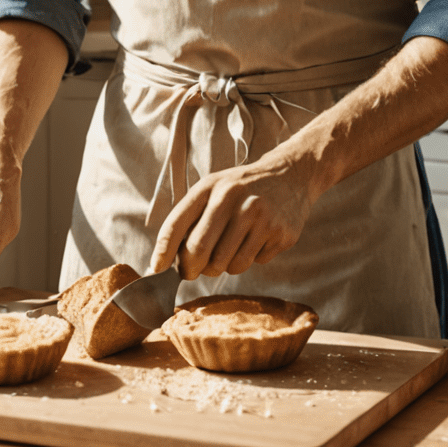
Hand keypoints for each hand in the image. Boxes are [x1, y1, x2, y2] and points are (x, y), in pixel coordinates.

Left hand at [149, 156, 315, 280]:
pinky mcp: (280, 233)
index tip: (156, 269)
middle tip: (193, 271)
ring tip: (230, 248)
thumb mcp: (214, 188)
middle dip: (192, 269)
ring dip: (223, 266)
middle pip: (200, 251)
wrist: (290, 175)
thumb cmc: (242, 187)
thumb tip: (166, 260)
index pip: (177, 224)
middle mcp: (234, 199)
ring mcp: (259, 216)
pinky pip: (254, 263)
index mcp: (211, 187)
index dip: (163, 251)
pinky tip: (256, 239)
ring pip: (228, 265)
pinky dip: (250, 259)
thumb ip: (190, 218)